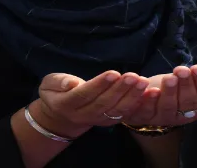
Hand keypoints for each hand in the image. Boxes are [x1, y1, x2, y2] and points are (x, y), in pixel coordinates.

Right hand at [36, 71, 153, 138]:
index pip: (84, 95)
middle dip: (120, 90)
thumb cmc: (55, 93)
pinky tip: (148, 93)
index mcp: (67, 104)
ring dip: (132, 97)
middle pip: (104, 103)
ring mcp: (98, 120)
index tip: (113, 73)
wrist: (61, 116)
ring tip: (142, 82)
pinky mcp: (110, 121)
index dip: (99, 85)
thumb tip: (71, 83)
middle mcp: (84, 115)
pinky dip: (138, 105)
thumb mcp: (48, 84)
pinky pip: (125, 114)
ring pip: (117, 110)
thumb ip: (58, 82)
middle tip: (134, 76)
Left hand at [121, 65, 196, 128]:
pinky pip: (146, 110)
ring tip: (169, 77)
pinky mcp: (142, 117)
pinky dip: (147, 99)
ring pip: (168, 107)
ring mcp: (162, 118)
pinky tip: (148, 88)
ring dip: (169, 92)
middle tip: (181, 70)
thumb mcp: (188, 82)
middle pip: (188, 103)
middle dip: (186, 86)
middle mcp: (182, 116)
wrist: (141, 101)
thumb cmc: (170, 89)